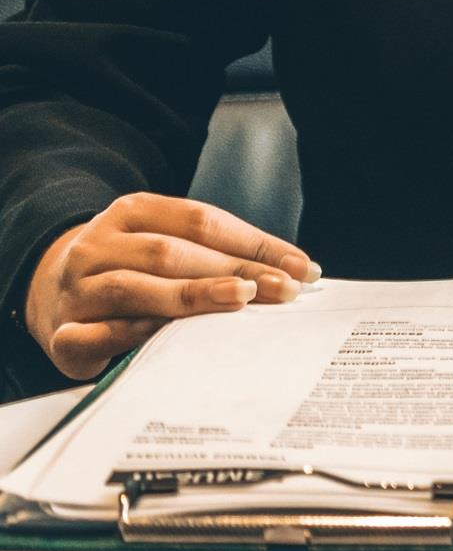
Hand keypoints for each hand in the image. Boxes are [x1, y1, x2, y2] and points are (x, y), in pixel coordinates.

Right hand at [22, 194, 318, 382]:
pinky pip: (99, 334)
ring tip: (241, 299)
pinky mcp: (62, 333)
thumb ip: (222, 254)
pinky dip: (134, 335)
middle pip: (172, 253)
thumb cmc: (135, 270)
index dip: (254, 243)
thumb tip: (300, 271)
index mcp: (131, 212)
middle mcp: (98, 245)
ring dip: (192, 295)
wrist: (52, 294)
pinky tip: (170, 338)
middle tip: (284, 290)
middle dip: (234, 270)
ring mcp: (76, 288)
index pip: (201, 221)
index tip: (302, 267)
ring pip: (136, 288)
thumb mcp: (169, 246)